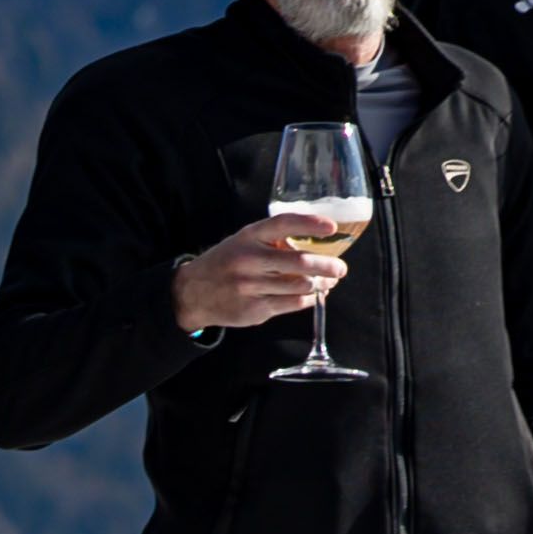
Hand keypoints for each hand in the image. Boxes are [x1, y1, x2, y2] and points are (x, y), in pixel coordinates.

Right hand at [171, 214, 355, 332]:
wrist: (192, 293)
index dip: (310, 224)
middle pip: (299, 262)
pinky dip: (308, 299)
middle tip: (340, 267)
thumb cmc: (226, 263)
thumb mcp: (243, 242)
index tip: (332, 227)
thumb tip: (318, 248)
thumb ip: (274, 241)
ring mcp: (250, 286)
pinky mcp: (254, 309)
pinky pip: (292, 304)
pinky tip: (311, 295)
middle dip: (328, 265)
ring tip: (328, 281)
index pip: (283, 224)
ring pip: (300, 285)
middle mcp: (249, 260)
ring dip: (321, 284)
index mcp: (248, 237)